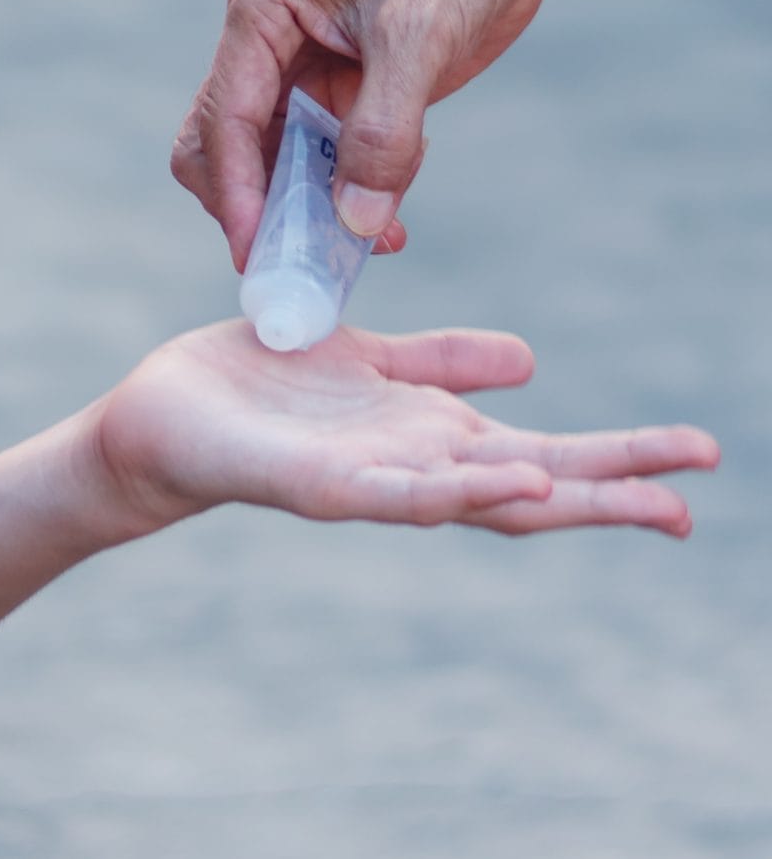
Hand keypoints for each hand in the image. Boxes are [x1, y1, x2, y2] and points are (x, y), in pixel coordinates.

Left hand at [93, 321, 716, 538]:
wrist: (159, 416)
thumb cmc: (256, 388)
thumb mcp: (363, 357)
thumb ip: (439, 361)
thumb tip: (531, 361)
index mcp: (426, 433)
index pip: (542, 451)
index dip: (618, 456)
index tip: (699, 458)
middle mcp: (409, 465)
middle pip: (529, 486)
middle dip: (610, 492)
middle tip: (694, 501)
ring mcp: (367, 482)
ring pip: (472, 499)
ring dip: (544, 496)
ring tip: (625, 498)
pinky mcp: (312, 485)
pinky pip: (387, 494)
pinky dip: (445, 493)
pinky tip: (497, 484)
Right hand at [170, 0, 555, 265]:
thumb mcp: (422, 39)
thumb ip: (385, 135)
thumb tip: (358, 224)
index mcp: (262, 4)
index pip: (225, 112)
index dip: (235, 188)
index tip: (253, 251)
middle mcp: (266, 31)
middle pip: (223, 136)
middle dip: (252, 201)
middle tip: (288, 264)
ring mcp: (299, 55)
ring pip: (271, 150)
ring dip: (299, 204)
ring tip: (348, 255)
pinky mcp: (340, 77)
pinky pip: (321, 148)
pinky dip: (341, 191)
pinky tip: (384, 223)